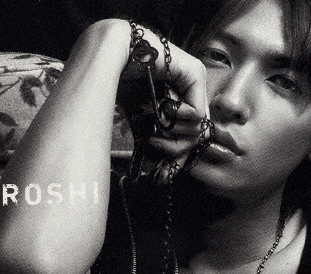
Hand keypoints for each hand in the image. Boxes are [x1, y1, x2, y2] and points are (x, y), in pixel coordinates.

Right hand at [119, 24, 209, 165]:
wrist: (113, 60)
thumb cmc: (122, 89)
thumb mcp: (142, 124)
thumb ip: (157, 143)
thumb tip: (164, 176)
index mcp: (180, 102)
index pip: (189, 139)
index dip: (177, 159)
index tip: (162, 175)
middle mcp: (191, 92)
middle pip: (196, 138)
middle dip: (175, 150)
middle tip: (154, 144)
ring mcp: (196, 82)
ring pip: (197, 129)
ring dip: (172, 131)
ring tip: (154, 122)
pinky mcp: (195, 74)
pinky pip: (196, 114)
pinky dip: (178, 119)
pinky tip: (163, 109)